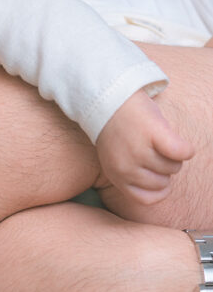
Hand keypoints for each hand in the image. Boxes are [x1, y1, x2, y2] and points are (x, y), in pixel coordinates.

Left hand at [96, 90, 194, 204]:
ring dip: (171, 153)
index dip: (157, 186)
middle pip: (164, 182)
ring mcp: (138, 150)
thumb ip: (131, 173)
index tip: (155, 171)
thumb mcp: (115, 155)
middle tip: (151, 145)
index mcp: (115, 174)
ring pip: (174, 166)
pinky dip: (185, 147)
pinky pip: (183, 152)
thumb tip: (162, 187)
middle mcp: (126, 167)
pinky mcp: (153, 133)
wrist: (107, 93)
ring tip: (155, 136)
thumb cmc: (116, 125)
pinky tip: (173, 137)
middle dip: (163, 166)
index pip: (146, 198)